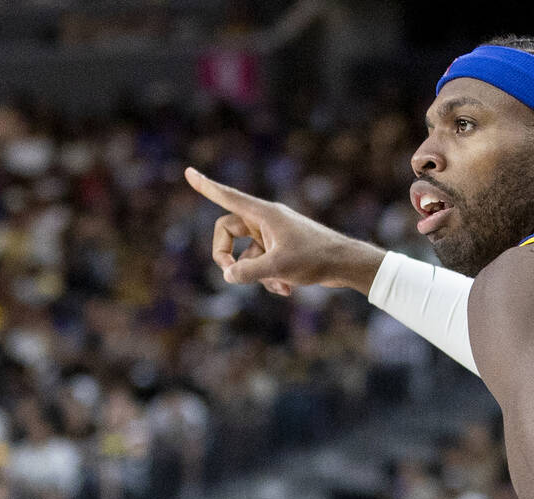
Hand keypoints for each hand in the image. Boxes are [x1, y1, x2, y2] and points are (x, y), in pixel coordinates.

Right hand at [184, 167, 384, 296]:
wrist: (345, 264)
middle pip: (228, 232)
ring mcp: (273, 235)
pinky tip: (287, 290)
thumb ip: (249, 272)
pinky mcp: (281, 249)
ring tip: (280, 285)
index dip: (207, 187)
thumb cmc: (315, 258)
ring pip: (247, 255)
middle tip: (231, 273)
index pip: (228, 197)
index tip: (189, 173)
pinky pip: (262, 264)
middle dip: (227, 256)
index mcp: (263, 214)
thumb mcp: (278, 267)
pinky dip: (269, 278)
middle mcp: (266, 221)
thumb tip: (227, 275)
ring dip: (256, 275)